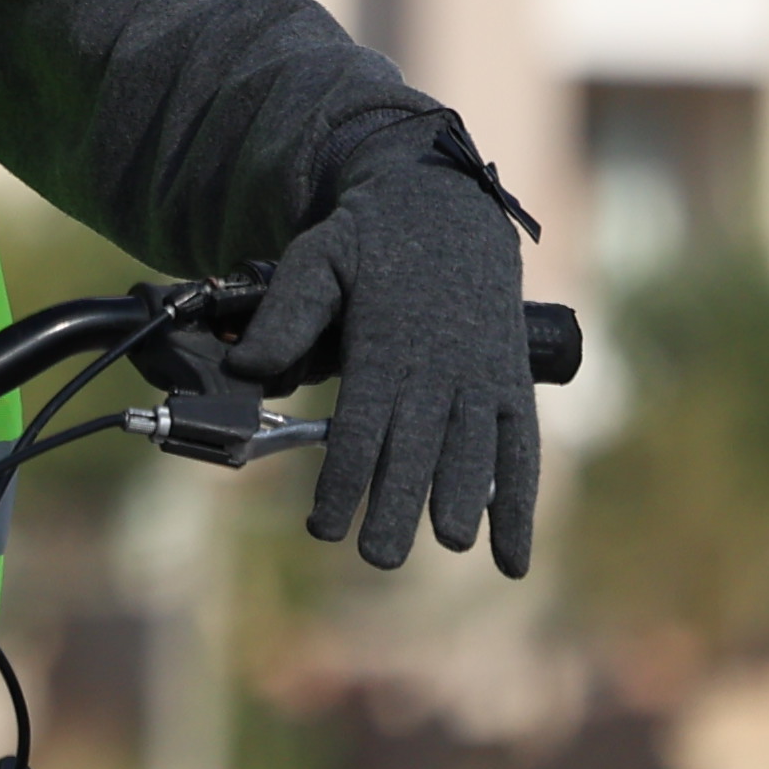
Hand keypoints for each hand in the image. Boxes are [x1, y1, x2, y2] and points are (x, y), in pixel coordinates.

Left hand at [233, 162, 538, 576]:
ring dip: (465, 502)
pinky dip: (520, 504)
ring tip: (449, 543)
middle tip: (378, 556)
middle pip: (419, 448)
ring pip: (474, 451)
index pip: (362, 424)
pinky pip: (520, 450)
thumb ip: (287, 313)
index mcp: (385, 342)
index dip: (345, 479)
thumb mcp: (317, 256)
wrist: (445, 209)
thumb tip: (247, 366)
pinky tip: (512, 560)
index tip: (323, 525)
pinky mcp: (510, 385)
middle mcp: (439, 366)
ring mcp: (481, 377)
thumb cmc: (369, 241)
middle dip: (398, 505)